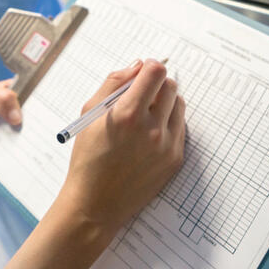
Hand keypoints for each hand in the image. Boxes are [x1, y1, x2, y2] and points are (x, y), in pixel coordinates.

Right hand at [54, 59, 184, 234]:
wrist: (95, 203)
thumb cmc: (88, 157)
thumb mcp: (90, 114)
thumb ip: (113, 83)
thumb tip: (138, 65)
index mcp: (127, 115)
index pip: (156, 73)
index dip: (150, 67)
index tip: (143, 72)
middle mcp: (151, 129)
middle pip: (171, 86)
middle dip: (157, 83)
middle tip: (143, 94)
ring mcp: (167, 146)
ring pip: (179, 105)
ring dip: (166, 102)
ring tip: (146, 114)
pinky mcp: (175, 159)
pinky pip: (181, 127)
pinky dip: (168, 123)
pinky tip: (150, 133)